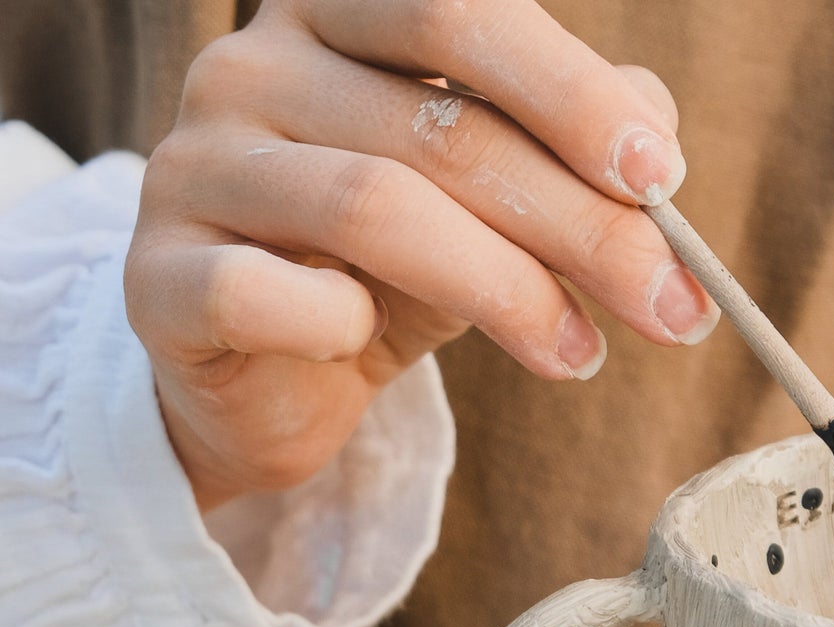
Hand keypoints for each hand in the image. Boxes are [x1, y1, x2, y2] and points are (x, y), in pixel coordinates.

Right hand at [124, 0, 717, 507]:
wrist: (269, 377)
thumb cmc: (389, 273)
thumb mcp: (489, 204)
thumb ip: (565, 153)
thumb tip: (654, 135)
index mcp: (336, 17)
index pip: (460, 13)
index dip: (569, 93)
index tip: (662, 180)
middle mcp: (251, 65)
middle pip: (442, 127)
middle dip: (577, 226)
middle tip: (667, 307)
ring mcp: (195, 166)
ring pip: (373, 208)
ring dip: (506, 292)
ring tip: (580, 355)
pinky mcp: (160, 278)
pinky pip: (265, 294)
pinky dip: (340, 327)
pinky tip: (370, 348)